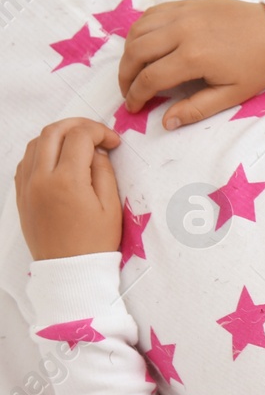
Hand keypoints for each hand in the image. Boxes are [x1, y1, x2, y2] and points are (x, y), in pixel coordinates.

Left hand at [14, 118, 123, 260]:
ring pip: (36, 142)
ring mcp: (27, 184)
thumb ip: (105, 173)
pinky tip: (59, 159)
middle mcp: (41, 177)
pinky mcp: (21, 193)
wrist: (69, 269)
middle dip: (77, 125)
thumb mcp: (111, 208)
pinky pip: (27, 160)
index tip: (113, 143)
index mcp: (68, 180)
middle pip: (53, 131)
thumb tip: (97, 152)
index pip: (80, 137)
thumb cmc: (95, 242)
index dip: (100, 132)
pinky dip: (43, 151)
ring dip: (58, 135)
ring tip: (78, 144)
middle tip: (96, 133)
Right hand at [119, 0, 264, 129]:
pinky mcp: (185, 3)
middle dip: (125, 76)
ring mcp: (182, 14)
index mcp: (194, 57)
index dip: (136, 95)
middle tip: (127, 91)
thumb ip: (197, 109)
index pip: (150, 78)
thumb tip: (167, 123)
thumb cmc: (257, 66)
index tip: (132, 107)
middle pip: (136, 53)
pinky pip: (150, 14)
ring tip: (133, 71)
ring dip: (128, 52)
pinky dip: (140, 30)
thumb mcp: (232, 95)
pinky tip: (144, 45)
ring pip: (137, 31)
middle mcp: (181, 31)